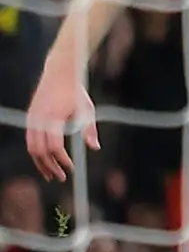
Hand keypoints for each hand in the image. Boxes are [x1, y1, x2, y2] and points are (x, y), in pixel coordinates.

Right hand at [23, 62, 88, 179]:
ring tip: (51, 175)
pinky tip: (46, 161)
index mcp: (54, 118)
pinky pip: (30, 141)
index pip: (54, 147)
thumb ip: (89, 130)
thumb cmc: (76, 93)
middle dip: (50, 167)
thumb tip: (95, 148)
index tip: (71, 168)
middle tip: (61, 178)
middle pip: (40, 151)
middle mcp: (40, 120)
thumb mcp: (87, 110)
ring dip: (41, 163)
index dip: (62, 160)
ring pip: (31, 148)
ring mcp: (32, 119)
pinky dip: (36, 153)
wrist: (59, 74)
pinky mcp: (30, 119)